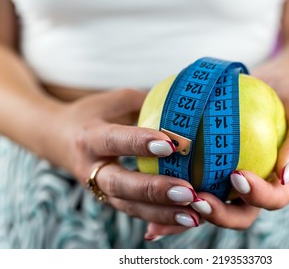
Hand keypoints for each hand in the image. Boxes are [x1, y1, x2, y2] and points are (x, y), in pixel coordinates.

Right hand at [46, 89, 202, 227]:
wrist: (60, 140)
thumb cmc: (96, 115)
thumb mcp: (117, 101)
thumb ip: (149, 103)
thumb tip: (189, 103)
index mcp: (89, 137)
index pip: (114, 140)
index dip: (140, 143)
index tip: (171, 145)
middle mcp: (90, 168)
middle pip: (120, 185)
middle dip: (155, 190)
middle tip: (188, 192)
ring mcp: (98, 190)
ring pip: (129, 207)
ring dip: (163, 214)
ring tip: (194, 216)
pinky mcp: (110, 201)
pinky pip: (136, 213)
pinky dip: (160, 220)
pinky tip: (186, 221)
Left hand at [145, 69, 288, 238]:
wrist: (274, 84)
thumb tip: (286, 174)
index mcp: (282, 182)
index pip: (273, 199)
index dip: (258, 197)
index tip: (237, 175)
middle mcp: (257, 187)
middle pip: (240, 214)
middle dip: (219, 214)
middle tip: (196, 199)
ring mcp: (232, 182)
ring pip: (213, 205)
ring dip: (190, 211)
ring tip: (166, 201)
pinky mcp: (213, 170)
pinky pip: (195, 182)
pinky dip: (175, 192)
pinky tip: (152, 187)